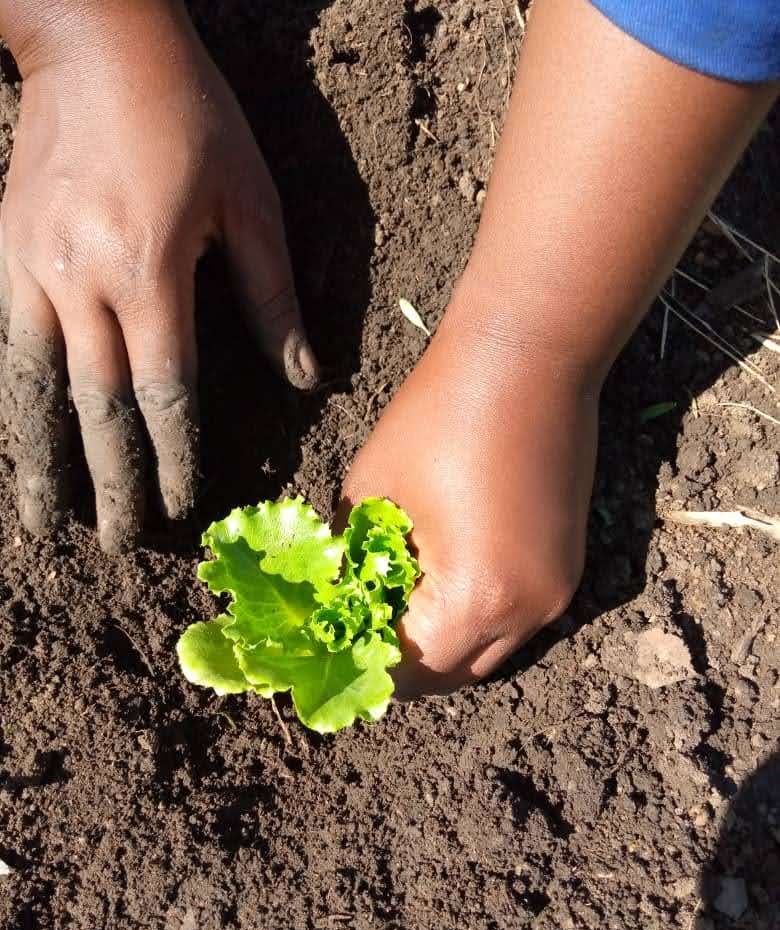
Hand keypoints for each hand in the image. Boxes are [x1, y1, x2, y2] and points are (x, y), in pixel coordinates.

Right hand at [0, 2, 317, 551]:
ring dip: (40, 460)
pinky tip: (18, 441)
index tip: (180, 506)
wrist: (94, 39)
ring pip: (34, 387)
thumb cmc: (187, 116)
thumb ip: (273, 298)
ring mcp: (33, 269)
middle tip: (117, 541)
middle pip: (96, 406)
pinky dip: (14, 403)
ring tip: (44, 519)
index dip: (173, 456)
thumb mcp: (251, 203)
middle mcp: (83, 281)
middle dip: (110, 480)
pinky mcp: (6, 253)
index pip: (164, 391)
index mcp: (150, 272)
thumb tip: (305, 378)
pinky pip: (8, 347)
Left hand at [340, 316, 599, 696]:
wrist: (528, 358)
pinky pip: (513, 619)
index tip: (328, 650)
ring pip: (487, 651)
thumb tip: (335, 605)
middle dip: (401, 663)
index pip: (407, 670)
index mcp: (475, 598)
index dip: (360, 664)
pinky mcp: (567, 568)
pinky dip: (473, 617)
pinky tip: (438, 581)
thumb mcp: (372, 496)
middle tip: (356, 634)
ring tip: (393, 607)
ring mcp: (557, 593)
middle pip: (453, 674)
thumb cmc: (440, 417)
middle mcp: (527, 612)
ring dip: (439, 642)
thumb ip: (350, 568)